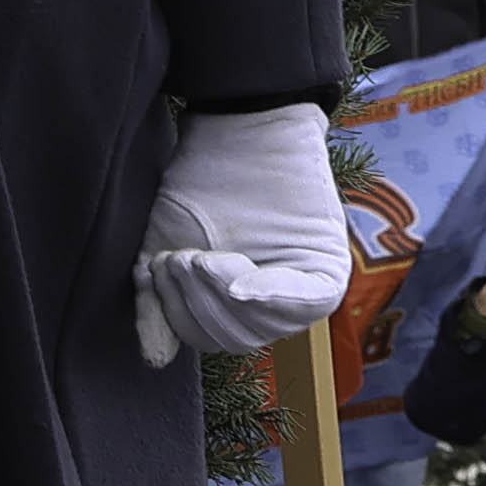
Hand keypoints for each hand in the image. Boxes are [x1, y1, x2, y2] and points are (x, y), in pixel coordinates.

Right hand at [134, 100, 351, 368]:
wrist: (237, 126)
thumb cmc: (200, 183)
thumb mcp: (164, 248)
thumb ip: (158, 305)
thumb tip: (156, 360)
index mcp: (243, 304)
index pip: (212, 339)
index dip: (181, 313)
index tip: (159, 266)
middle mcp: (281, 303)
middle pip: (238, 338)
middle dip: (197, 303)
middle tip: (178, 260)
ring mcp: (307, 286)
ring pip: (265, 327)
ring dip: (221, 294)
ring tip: (198, 256)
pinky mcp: (329, 268)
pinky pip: (307, 305)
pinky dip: (268, 297)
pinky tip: (237, 281)